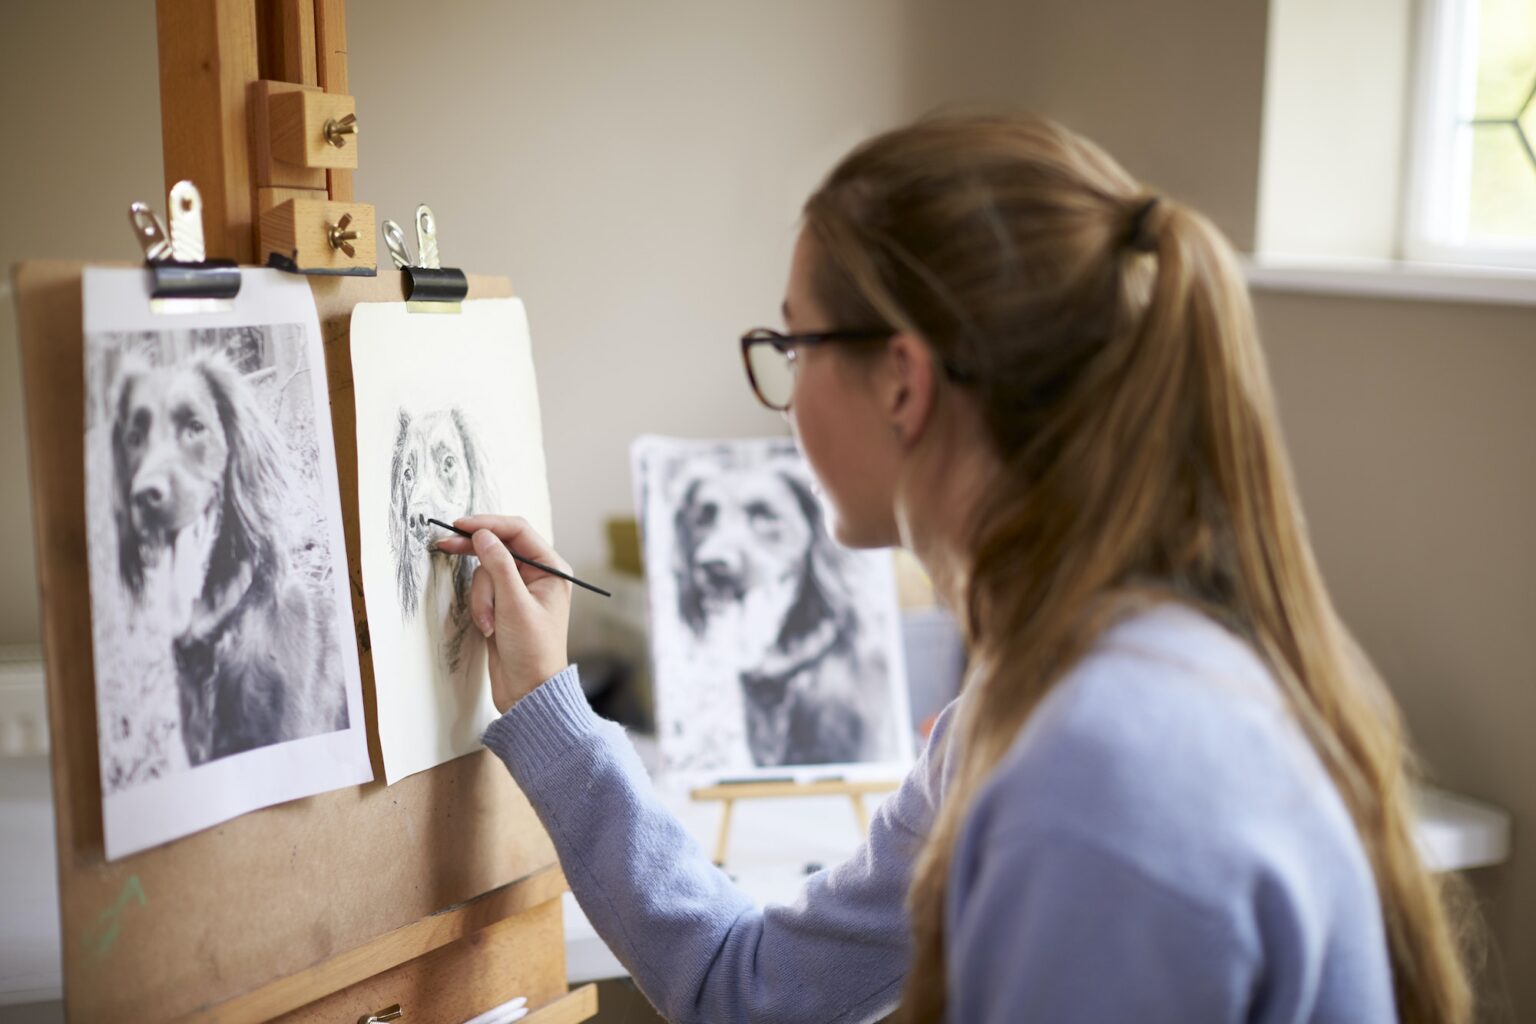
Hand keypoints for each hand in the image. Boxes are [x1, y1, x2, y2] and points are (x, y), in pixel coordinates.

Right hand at [435, 515, 570, 713]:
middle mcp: (537, 575)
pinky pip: (482, 592)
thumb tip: (483, 535)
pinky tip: (489, 628)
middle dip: (476, 557)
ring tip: (491, 624)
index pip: (517, 531)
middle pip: (498, 548)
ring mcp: (518, 590)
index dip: (488, 524)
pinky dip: (480, 607)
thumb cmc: (533, 651)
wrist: (528, 690)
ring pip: (485, 573)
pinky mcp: (503, 605)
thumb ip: (498, 566)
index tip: (461, 525)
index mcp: (551, 569)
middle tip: (445, 545)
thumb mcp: (515, 605)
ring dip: (481, 598)